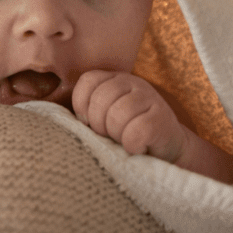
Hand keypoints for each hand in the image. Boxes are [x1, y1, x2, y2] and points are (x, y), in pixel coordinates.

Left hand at [72, 70, 187, 162]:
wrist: (166, 152)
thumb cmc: (127, 136)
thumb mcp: (104, 119)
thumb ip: (87, 113)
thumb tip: (65, 121)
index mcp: (114, 80)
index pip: (88, 80)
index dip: (82, 105)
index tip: (89, 123)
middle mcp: (133, 83)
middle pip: (101, 99)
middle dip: (99, 124)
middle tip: (110, 136)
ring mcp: (150, 98)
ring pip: (118, 114)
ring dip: (117, 135)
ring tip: (124, 140)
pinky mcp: (162, 118)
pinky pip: (137, 131)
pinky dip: (132, 144)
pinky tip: (137, 147)